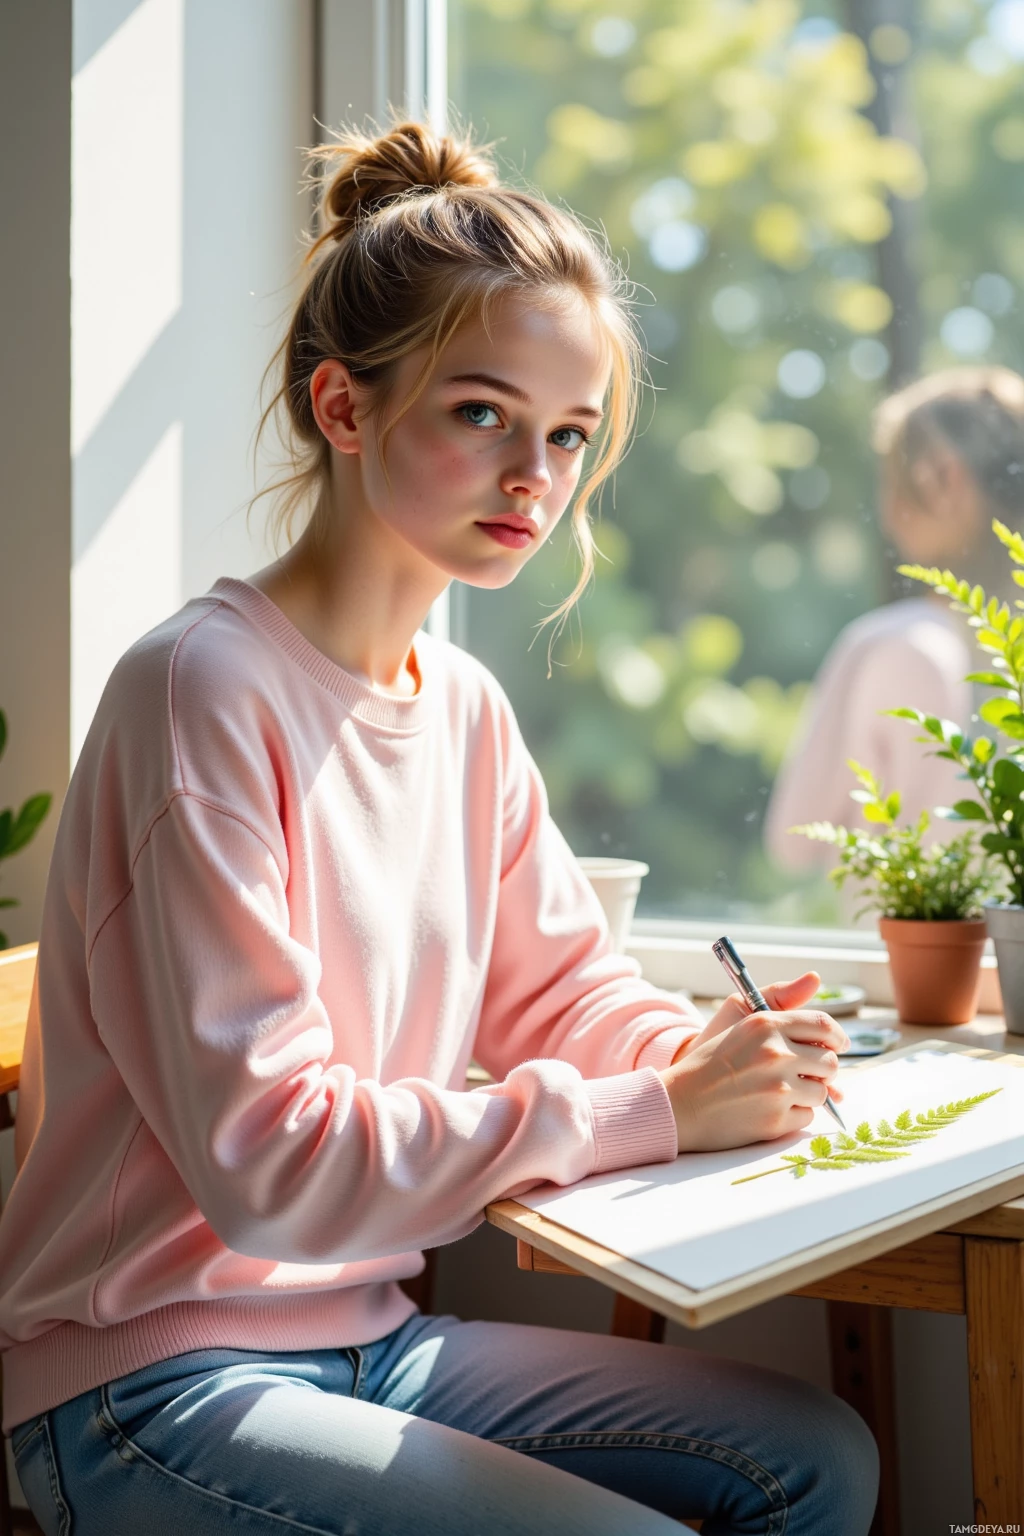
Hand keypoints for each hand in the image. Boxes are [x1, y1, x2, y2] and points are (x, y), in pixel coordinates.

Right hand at [659, 971, 850, 1153]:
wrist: (679, 1103)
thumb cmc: (708, 1061)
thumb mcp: (737, 1019)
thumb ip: (778, 999)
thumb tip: (814, 978)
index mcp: (766, 1024)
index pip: (822, 1024)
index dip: (836, 1036)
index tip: (837, 1044)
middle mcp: (776, 1054)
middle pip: (829, 1062)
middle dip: (823, 1070)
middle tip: (807, 1073)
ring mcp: (778, 1089)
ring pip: (822, 1092)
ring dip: (808, 1093)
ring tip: (780, 1092)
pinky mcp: (776, 1120)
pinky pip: (807, 1116)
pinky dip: (794, 1115)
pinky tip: (769, 1109)